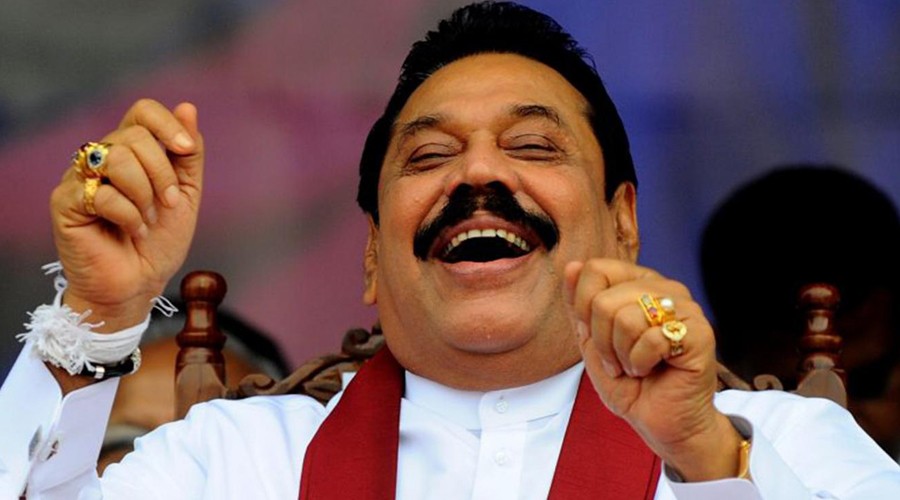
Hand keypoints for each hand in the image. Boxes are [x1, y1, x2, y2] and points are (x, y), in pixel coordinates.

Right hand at [50, 99, 203, 331]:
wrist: (139, 283)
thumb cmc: (159, 241)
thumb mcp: (186, 194)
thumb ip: (188, 155)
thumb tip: (187, 107)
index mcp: (132, 150)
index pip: (142, 111)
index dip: (167, 124)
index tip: (186, 149)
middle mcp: (102, 157)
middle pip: (134, 136)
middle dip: (163, 174)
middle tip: (169, 205)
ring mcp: (81, 178)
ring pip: (117, 158)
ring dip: (145, 194)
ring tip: (148, 219)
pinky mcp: (66, 202)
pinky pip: (102, 193)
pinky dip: (128, 215)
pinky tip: (131, 231)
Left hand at [565, 259, 741, 480]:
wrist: (661, 422)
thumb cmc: (630, 383)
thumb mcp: (591, 341)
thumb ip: (579, 305)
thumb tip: (571, 265)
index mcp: (638, 283)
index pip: (594, 270)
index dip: (583, 308)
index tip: (597, 335)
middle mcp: (664, 288)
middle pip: (603, 298)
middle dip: (601, 341)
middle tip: (619, 360)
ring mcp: (684, 308)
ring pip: (624, 317)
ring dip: (621, 354)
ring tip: (636, 365)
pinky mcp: (699, 332)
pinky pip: (649, 339)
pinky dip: (641, 364)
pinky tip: (653, 370)